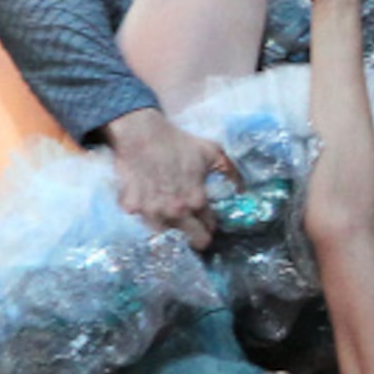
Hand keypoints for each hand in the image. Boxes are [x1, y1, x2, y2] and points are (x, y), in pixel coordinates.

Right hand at [104, 108, 233, 250]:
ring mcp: (151, 211)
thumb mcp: (212, 152)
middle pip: (193, 240)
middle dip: (197, 235)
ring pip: (165, 235)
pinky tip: (147, 202)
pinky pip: (139, 219)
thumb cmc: (178, 142)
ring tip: (170, 215)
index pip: (209, 227)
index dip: (210, 224)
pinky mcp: (130, 207)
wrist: (141, 133)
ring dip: (170, 228)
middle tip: (194, 228)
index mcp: (196, 201)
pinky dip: (144, 213)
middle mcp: (174, 212)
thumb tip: (242, 188)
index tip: (207, 220)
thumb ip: (231, 172)